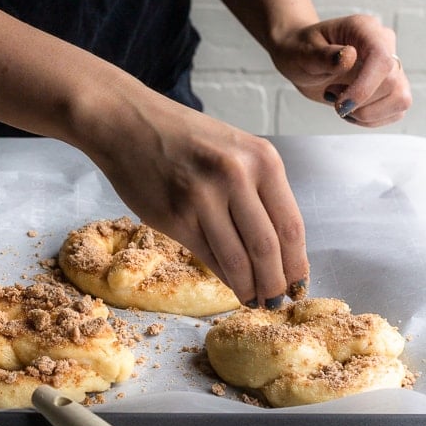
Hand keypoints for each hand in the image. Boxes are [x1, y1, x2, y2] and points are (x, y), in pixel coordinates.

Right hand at [85, 89, 308, 308]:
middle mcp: (236, 176)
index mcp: (261, 159)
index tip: (298, 285)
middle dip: (275, 284)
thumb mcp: (234, 152)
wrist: (127, 123)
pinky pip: (208, 257)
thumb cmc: (183, 138)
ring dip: (250, 288)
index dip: (296, 264)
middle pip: (268, 248)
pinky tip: (231, 285)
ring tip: (255, 300)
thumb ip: (257, 192)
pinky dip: (224, 277)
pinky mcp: (174, 216)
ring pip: (238, 259)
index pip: (291, 226)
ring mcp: (203, 197)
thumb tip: (278, 251)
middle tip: (277, 302)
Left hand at [268, 14, 411, 125]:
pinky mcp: (390, 87)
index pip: (381, 58)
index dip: (365, 86)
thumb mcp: (303, 52)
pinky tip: (350, 110)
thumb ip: (323, 56)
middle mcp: (383, 44)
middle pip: (392, 83)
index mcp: (364, 29)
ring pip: (400, 99)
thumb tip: (348, 57)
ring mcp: (390, 66)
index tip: (342, 104)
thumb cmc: (300, 50)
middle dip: (359, 101)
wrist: (301, 57)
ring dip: (367, 112)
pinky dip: (370, 119)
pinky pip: (395, 111)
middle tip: (331, 94)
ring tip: (340, 102)